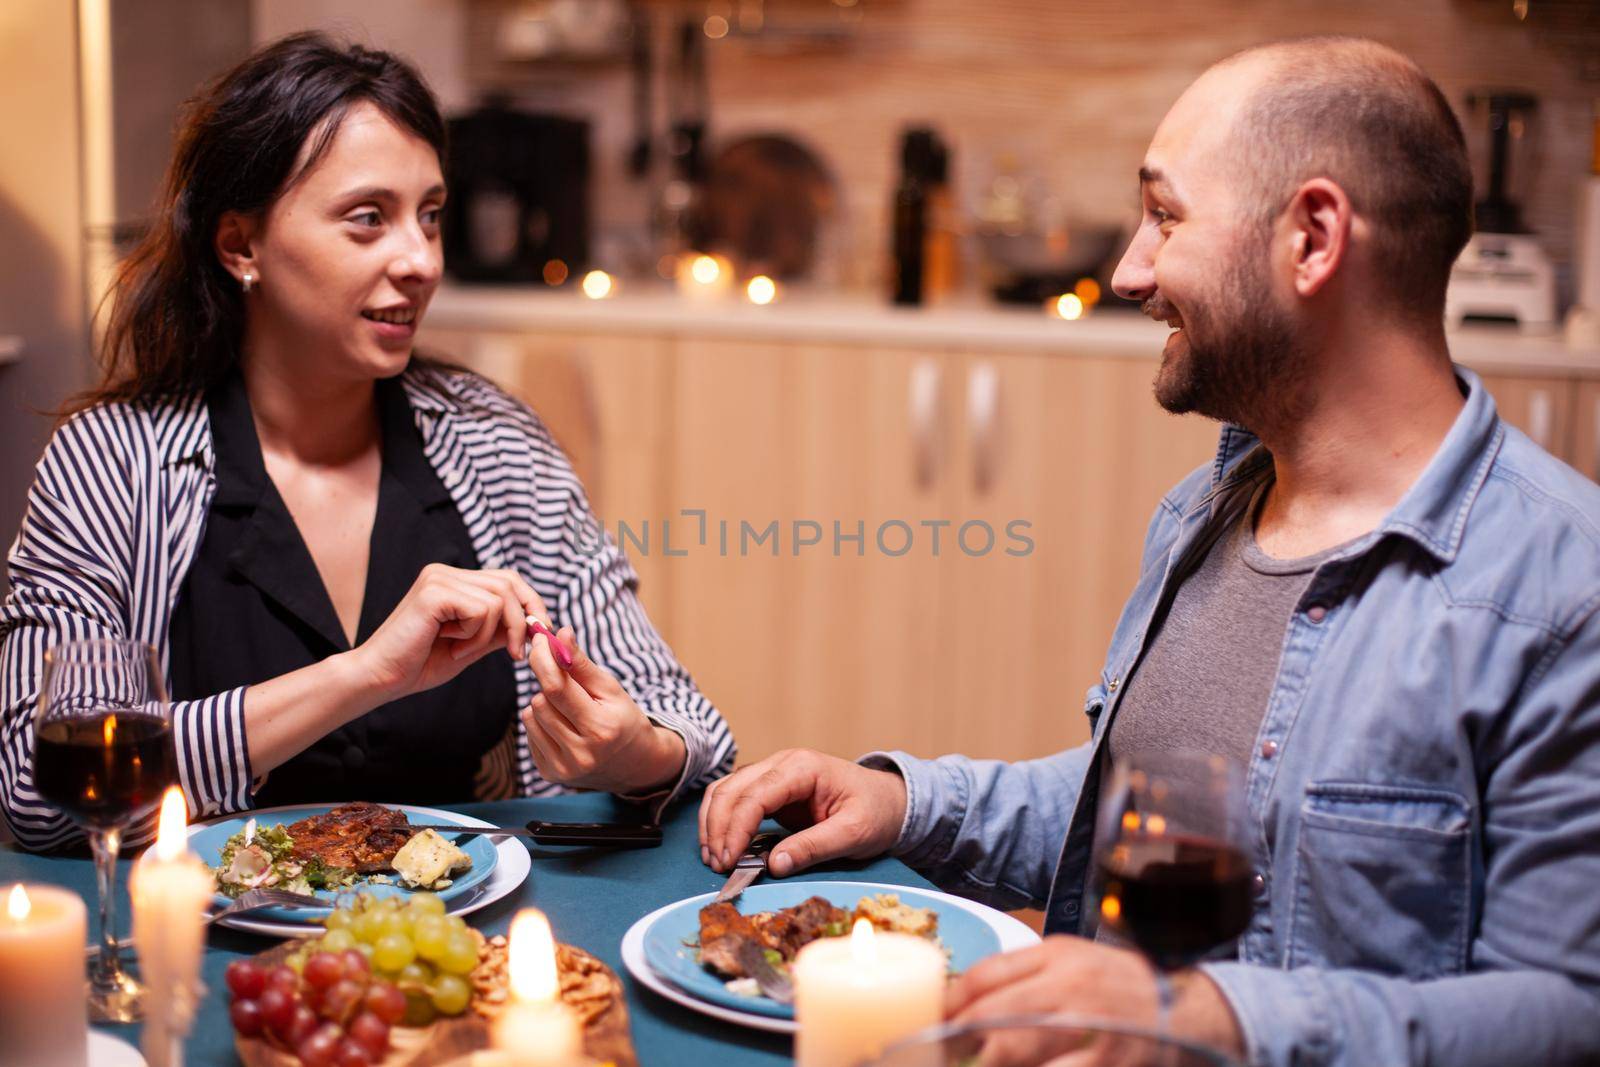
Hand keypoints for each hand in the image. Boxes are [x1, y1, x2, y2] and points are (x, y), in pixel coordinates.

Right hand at [351, 564, 547, 699]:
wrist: (380, 678)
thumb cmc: (420, 664)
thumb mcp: (472, 646)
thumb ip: (498, 630)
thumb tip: (536, 623)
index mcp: (454, 581)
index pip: (508, 579)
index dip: (531, 604)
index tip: (539, 635)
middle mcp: (446, 573)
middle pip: (510, 583)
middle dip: (522, 621)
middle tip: (516, 654)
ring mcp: (439, 578)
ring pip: (498, 600)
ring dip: (489, 635)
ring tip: (461, 651)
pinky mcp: (434, 592)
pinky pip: (482, 610)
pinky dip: (474, 636)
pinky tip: (451, 645)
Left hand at [521, 623, 686, 793]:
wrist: (632, 763)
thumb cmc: (622, 718)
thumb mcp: (610, 688)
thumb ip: (581, 664)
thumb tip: (561, 634)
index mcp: (601, 729)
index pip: (556, 689)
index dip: (543, 660)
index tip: (540, 640)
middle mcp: (581, 753)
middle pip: (539, 702)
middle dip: (548, 684)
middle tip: (564, 680)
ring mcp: (563, 768)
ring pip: (530, 716)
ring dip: (543, 704)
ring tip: (568, 709)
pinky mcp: (549, 774)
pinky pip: (528, 733)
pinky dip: (541, 723)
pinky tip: (562, 726)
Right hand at [698, 749, 906, 875]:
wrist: (888, 800)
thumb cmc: (876, 812)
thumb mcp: (855, 833)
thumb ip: (815, 847)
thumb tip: (775, 865)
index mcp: (803, 768)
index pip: (755, 795)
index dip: (736, 829)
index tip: (730, 861)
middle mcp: (782, 764)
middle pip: (731, 789)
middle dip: (718, 829)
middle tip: (719, 867)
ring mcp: (773, 773)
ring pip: (725, 791)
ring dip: (714, 824)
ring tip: (715, 860)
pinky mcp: (770, 789)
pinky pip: (734, 799)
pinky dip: (722, 821)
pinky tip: (722, 847)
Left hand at [947, 936, 1244, 1062]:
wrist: (1193, 1013)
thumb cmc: (1121, 988)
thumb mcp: (1073, 964)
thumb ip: (1024, 977)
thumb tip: (961, 1000)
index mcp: (1058, 956)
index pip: (986, 976)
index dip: (949, 1002)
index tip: (928, 1022)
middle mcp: (1073, 986)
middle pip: (993, 1015)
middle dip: (956, 1040)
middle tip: (935, 1055)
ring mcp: (1093, 1027)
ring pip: (1015, 1050)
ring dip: (987, 1061)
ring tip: (971, 1064)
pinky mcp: (1110, 1062)